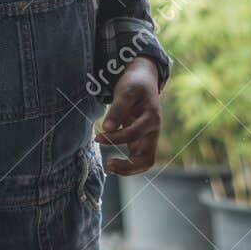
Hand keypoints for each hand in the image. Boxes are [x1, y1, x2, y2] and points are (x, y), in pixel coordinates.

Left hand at [96, 57, 161, 174]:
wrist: (143, 80)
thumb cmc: (134, 84)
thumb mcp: (126, 91)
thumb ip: (117, 109)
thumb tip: (106, 128)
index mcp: (152, 118)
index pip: (133, 134)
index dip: (115, 137)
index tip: (98, 136)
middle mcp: (152, 132)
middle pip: (147, 159)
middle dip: (128, 167)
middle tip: (108, 165)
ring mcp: (147, 138)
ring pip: (143, 163)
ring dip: (127, 169)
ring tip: (108, 167)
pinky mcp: (140, 140)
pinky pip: (136, 159)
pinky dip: (125, 164)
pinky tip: (111, 162)